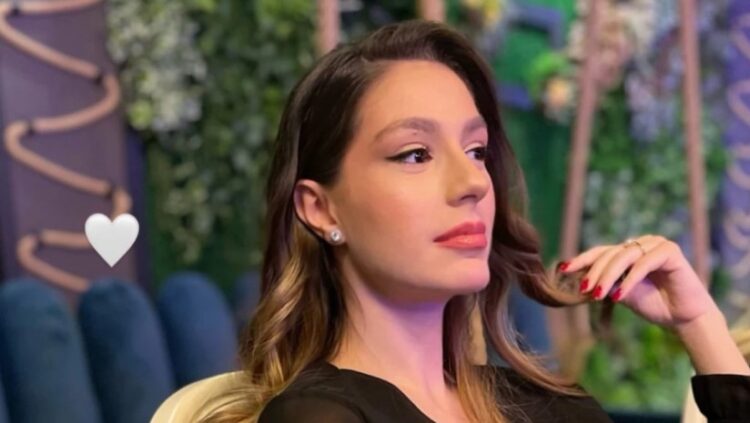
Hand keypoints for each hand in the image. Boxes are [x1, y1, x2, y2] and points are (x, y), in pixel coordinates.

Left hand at [559, 235, 716, 327]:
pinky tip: (619, 295)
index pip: (600, 252)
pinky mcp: (670, 251)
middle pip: (609, 253)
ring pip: (623, 256)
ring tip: (597, 295)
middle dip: (594, 273)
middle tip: (584, 290)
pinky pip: (643, 263)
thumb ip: (605, 283)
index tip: (563, 269)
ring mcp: (656, 244)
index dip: (581, 259)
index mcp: (627, 251)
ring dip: (607, 276)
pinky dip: (629, 280)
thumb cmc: (653, 304)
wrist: (683, 318)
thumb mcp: (622, 293)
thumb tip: (579, 280)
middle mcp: (640, 243)